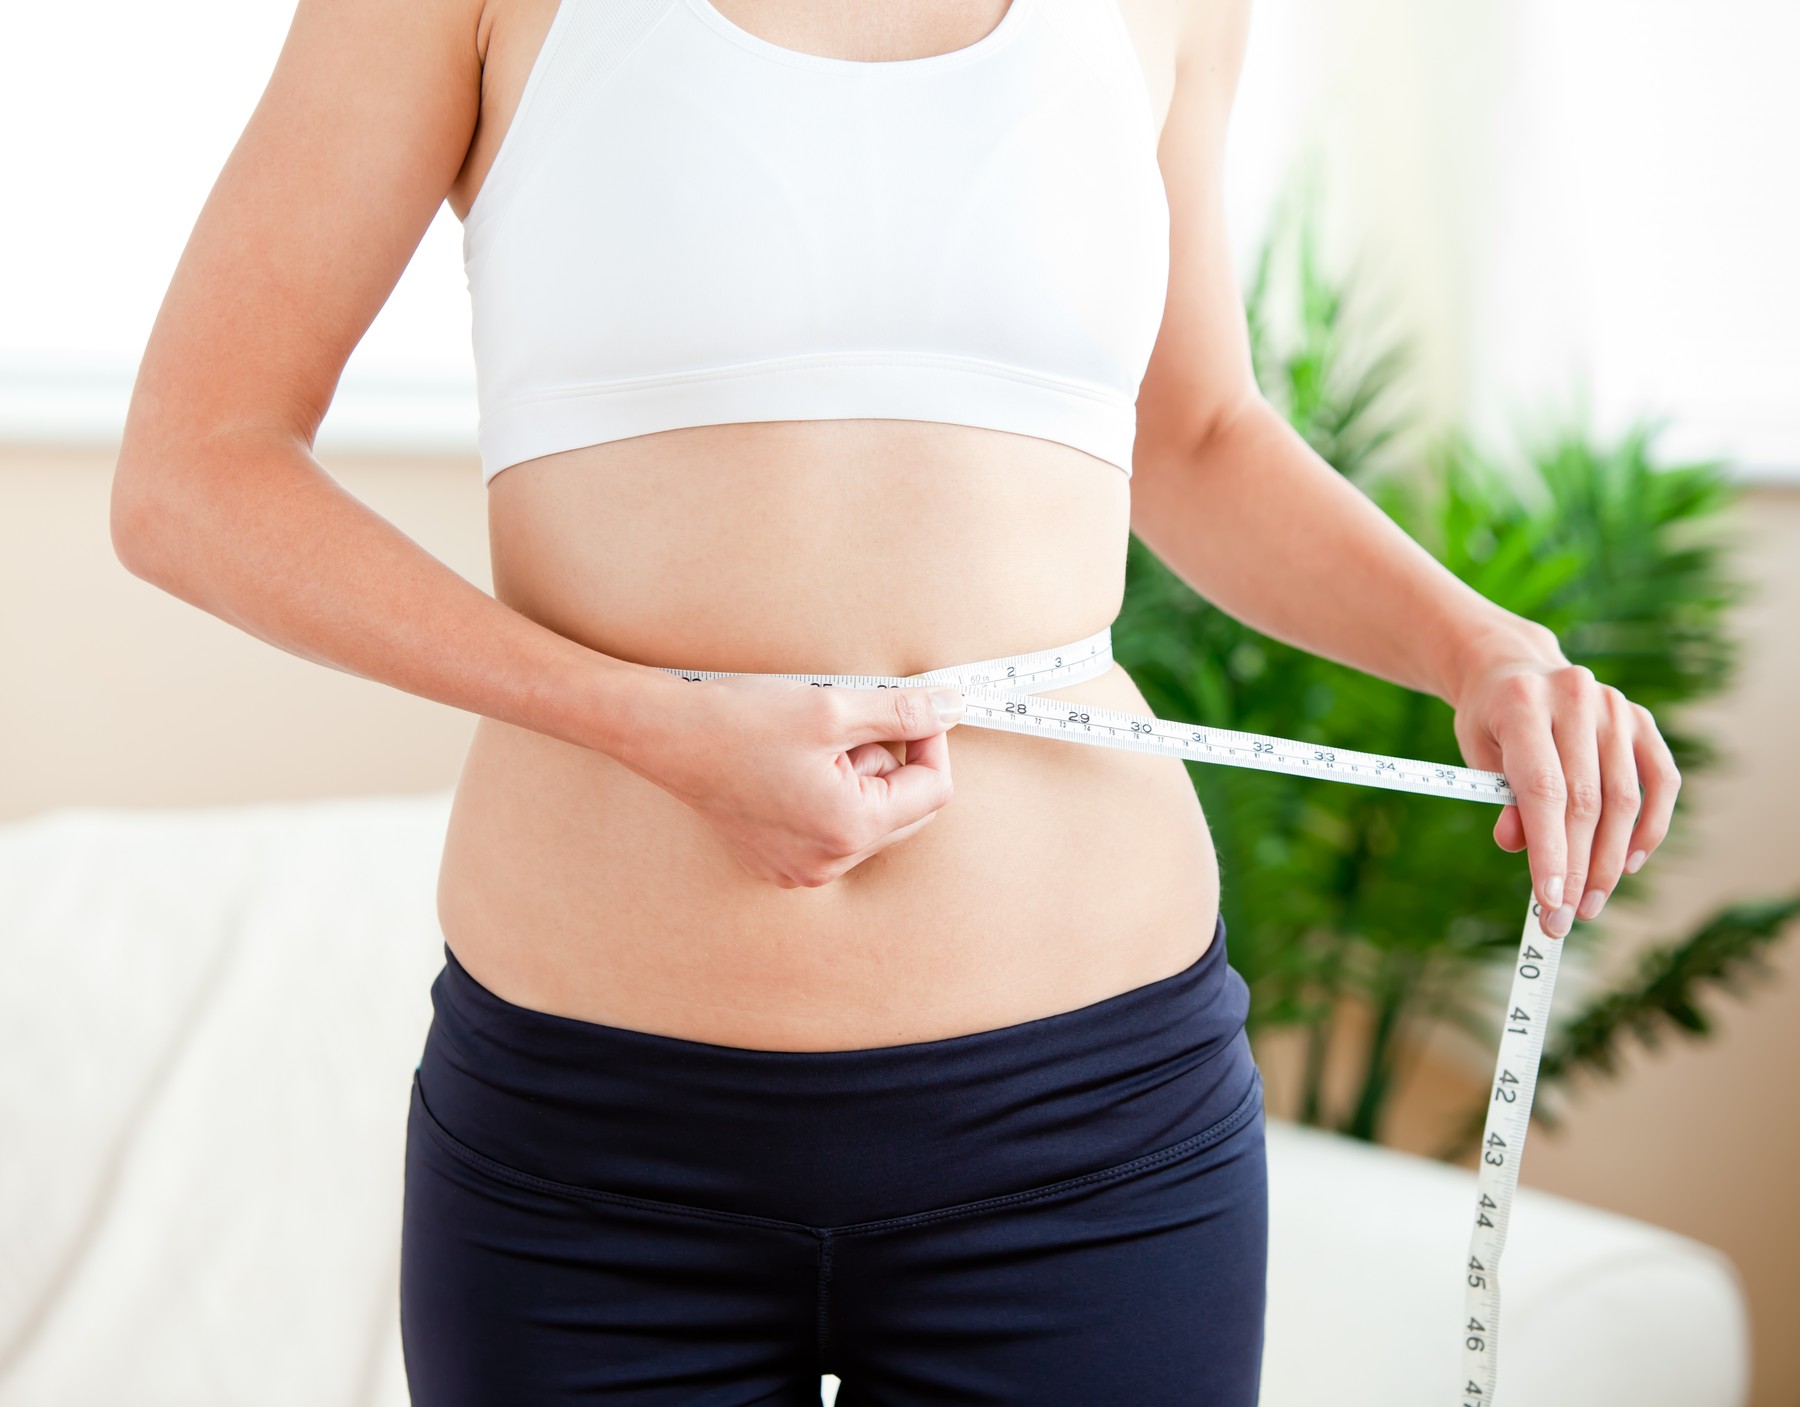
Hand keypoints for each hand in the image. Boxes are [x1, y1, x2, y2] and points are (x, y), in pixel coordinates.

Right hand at [625, 673, 965, 888]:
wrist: (665, 735)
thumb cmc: (741, 720)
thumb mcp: (832, 707)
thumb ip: (902, 711)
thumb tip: (952, 708)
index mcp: (850, 829)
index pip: (933, 791)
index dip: (932, 743)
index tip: (914, 710)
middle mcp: (829, 863)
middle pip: (906, 812)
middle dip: (892, 763)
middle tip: (851, 726)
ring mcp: (801, 870)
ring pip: (869, 820)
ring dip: (859, 778)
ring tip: (812, 747)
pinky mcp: (778, 864)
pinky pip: (832, 833)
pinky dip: (829, 798)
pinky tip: (792, 769)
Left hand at [1449, 628, 1681, 939]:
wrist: (1513, 668)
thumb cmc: (1490, 720)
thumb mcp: (1476, 752)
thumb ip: (1499, 797)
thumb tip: (1516, 846)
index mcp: (1522, 703)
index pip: (1543, 789)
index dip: (1549, 850)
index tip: (1549, 901)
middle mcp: (1575, 698)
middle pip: (1585, 801)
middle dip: (1578, 867)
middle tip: (1567, 916)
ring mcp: (1615, 707)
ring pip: (1624, 799)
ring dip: (1611, 860)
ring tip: (1591, 903)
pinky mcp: (1642, 720)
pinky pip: (1661, 782)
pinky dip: (1650, 828)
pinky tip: (1630, 863)